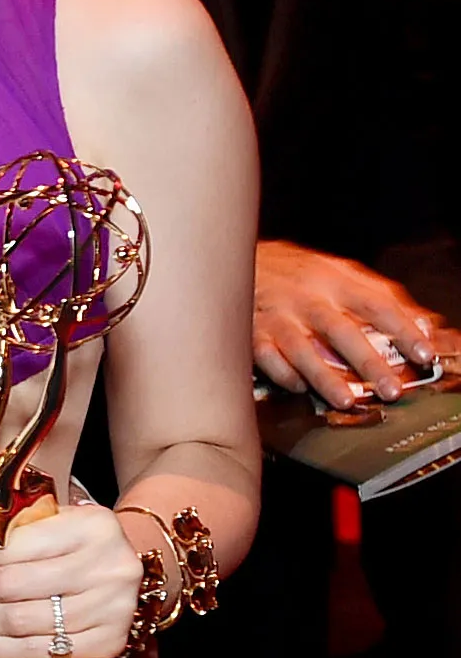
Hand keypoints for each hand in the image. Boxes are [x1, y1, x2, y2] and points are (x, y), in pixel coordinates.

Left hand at [0, 503, 142, 657]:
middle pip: (11, 586)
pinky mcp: (108, 642)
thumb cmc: (64, 547)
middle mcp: (110, 564)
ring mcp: (113, 607)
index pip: (10, 547)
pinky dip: (1, 649)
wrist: (119, 572)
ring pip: (19, 622)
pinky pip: (37, 653)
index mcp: (91, 524)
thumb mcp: (29, 531)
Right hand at [253, 239, 443, 407]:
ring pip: (301, 349)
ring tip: (346, 400)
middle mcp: (306, 298)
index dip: (403, 330)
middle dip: (368, 362)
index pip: (376, 304)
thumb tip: (422, 321)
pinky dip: (283, 374)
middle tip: (391, 388)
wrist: (233, 257)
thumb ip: (378, 294)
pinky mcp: (251, 332)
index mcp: (333, 280)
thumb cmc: (293, 269)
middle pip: (341, 330)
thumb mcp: (337, 271)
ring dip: (325, 376)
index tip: (424, 353)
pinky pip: (266, 358)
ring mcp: (277, 316)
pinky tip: (300, 387)